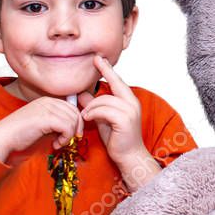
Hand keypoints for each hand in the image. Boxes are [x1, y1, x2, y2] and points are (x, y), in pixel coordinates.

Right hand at [0, 95, 82, 161]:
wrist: (3, 138)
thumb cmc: (20, 134)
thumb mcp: (42, 124)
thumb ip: (57, 123)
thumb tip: (74, 128)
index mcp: (47, 101)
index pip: (72, 108)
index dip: (75, 122)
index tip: (69, 135)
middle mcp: (48, 101)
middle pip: (75, 113)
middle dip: (75, 129)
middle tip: (65, 141)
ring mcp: (47, 108)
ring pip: (73, 120)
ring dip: (69, 136)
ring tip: (58, 143)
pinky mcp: (46, 118)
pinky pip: (67, 127)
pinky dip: (65, 138)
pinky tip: (56, 144)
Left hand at [79, 55, 156, 191]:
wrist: (128, 156)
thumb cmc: (117, 138)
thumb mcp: (103, 118)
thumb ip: (95, 105)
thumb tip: (82, 93)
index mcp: (129, 101)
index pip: (118, 81)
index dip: (108, 69)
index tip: (99, 58)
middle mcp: (132, 103)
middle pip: (114, 85)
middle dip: (104, 73)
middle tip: (92, 65)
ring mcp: (130, 111)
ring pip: (105, 99)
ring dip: (91, 106)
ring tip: (85, 115)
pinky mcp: (124, 120)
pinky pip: (103, 110)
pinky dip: (93, 113)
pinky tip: (88, 118)